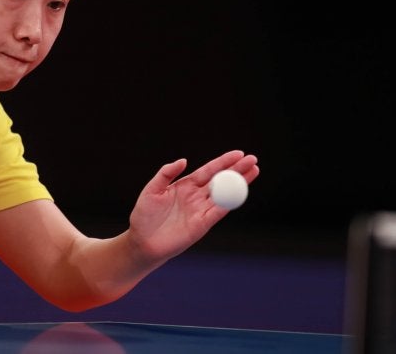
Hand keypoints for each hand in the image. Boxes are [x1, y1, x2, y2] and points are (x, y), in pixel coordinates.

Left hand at [127, 150, 259, 263]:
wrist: (142, 241)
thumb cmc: (144, 215)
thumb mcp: (152, 189)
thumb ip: (166, 173)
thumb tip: (184, 160)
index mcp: (186, 185)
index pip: (209, 170)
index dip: (224, 162)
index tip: (239, 153)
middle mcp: (197, 196)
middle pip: (221, 180)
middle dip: (238, 170)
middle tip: (254, 159)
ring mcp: (201, 210)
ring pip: (225, 194)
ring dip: (239, 183)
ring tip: (254, 171)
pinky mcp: (202, 225)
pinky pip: (218, 211)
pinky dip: (229, 202)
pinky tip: (240, 192)